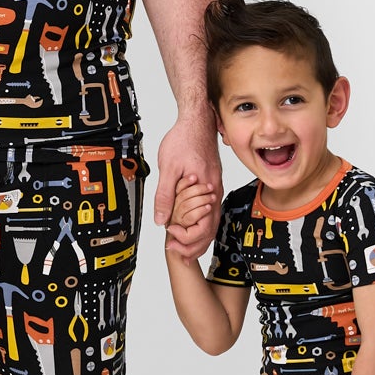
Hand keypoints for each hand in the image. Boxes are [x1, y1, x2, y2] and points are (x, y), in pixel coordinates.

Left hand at [153, 108, 221, 258]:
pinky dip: (202, 224)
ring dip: (199, 237)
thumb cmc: (184, 139)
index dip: (188, 239)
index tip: (172, 240)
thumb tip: (160, 219)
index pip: (203, 226)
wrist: (197, 120)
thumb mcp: (168, 168)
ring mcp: (214, 187)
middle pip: (210, 228)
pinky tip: (192, 228)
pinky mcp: (211, 182)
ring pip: (212, 221)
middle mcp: (214, 191)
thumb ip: (165, 195)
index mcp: (206, 190)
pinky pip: (211, 210)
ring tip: (185, 249)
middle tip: (179, 254)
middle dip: (195, 245)